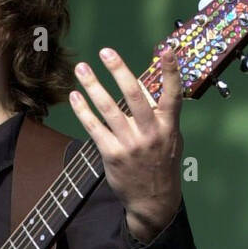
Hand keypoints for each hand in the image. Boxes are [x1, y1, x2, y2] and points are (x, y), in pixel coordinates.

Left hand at [69, 46, 182, 242]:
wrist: (153, 199)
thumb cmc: (161, 162)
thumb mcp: (171, 138)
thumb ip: (160, 113)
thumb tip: (145, 84)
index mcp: (168, 126)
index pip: (172, 94)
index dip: (171, 72)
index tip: (166, 50)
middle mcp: (149, 133)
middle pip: (133, 96)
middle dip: (119, 70)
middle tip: (106, 52)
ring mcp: (130, 144)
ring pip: (109, 109)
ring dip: (93, 86)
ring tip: (81, 68)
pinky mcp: (112, 154)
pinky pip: (94, 128)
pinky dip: (83, 111)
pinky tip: (75, 96)